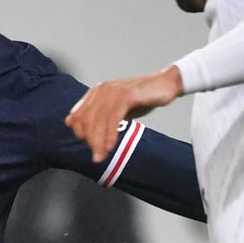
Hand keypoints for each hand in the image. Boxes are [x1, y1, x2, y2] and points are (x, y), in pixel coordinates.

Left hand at [65, 67, 183, 162]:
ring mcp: (114, 92)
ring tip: (101, 157)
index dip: (81, 134)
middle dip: (90, 142)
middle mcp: (102, 91)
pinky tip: (111, 146)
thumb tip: (79, 129)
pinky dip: (110, 134)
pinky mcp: (127, 95)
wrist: (165, 84)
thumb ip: (100, 118)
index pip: (78, 117)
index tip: (91, 148)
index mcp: (96, 93)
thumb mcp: (117, 110)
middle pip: (86, 120)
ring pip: (99, 121)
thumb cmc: (141, 98)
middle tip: (97, 158)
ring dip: (98, 142)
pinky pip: (113, 117)